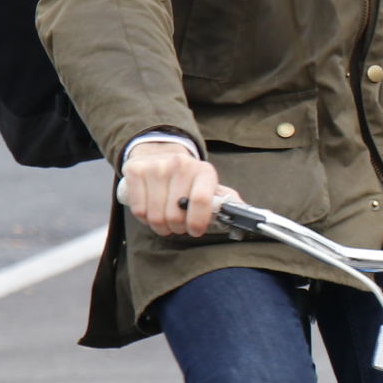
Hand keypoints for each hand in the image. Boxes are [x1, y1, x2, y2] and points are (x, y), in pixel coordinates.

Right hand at [118, 139, 236, 236]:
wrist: (160, 152)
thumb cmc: (188, 178)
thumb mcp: (209, 185)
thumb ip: (226, 201)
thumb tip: (246, 214)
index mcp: (204, 170)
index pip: (201, 200)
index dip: (198, 221)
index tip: (195, 230)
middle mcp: (180, 165)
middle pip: (175, 214)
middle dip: (178, 228)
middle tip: (179, 225)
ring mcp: (156, 167)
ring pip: (156, 216)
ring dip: (161, 226)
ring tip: (166, 221)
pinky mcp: (136, 171)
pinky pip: (139, 210)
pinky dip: (144, 219)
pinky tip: (151, 211)